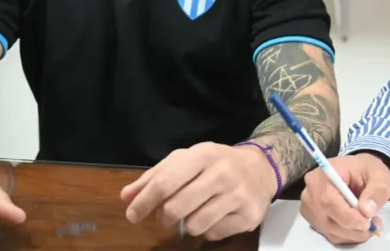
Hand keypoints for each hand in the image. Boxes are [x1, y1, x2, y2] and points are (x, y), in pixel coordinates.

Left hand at [120, 142, 276, 240]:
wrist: (262, 169)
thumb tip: (127, 196)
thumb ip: (156, 176)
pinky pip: (213, 234)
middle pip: (177, 208)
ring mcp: (237, 195)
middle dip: (164, 218)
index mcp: (203, 155)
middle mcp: (222, 173)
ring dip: (187, 225)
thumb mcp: (187, 160)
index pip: (165, 183)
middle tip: (165, 217)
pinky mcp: (248, 215)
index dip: (144, 202)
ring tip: (193, 214)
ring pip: (194, 225)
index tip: (132, 215)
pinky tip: (214, 217)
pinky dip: (207, 230)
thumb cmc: (216, 163)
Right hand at [299, 153, 389, 244]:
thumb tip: (367, 211)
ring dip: (353, 234)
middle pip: (327, 219)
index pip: (328, 200)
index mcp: (325, 173)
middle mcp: (311, 190)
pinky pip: (330, 234)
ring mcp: (310, 206)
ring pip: (330, 230)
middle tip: (375, 226)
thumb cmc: (366, 170)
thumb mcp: (379, 175)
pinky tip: (359, 227)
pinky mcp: (313, 218)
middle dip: (354, 228)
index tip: (368, 223)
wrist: (357, 171)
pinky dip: (347, 235)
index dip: (348, 217)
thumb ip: (376, 191)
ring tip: (370, 225)